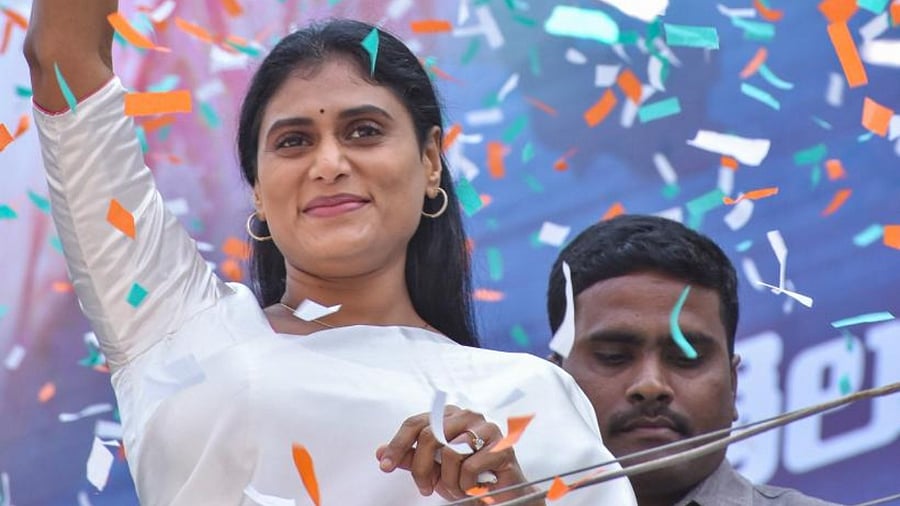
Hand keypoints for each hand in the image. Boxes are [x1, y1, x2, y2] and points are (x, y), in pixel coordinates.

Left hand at [377, 406, 542, 503]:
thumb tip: (381, 452)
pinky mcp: (502, 446)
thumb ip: (410, 457)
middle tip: (425, 488)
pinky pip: (469, 467)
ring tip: (456, 489)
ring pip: (449, 452)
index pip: (415, 423)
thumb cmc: (468, 477)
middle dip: (421, 468)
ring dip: (448, 480)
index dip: (397, 444)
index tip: (385, 465)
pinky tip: (472, 487)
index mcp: (449, 415)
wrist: (501, 494)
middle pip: (429, 436)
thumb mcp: (433, 468)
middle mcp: (467, 415)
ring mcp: (486, 428)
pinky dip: (465, 484)